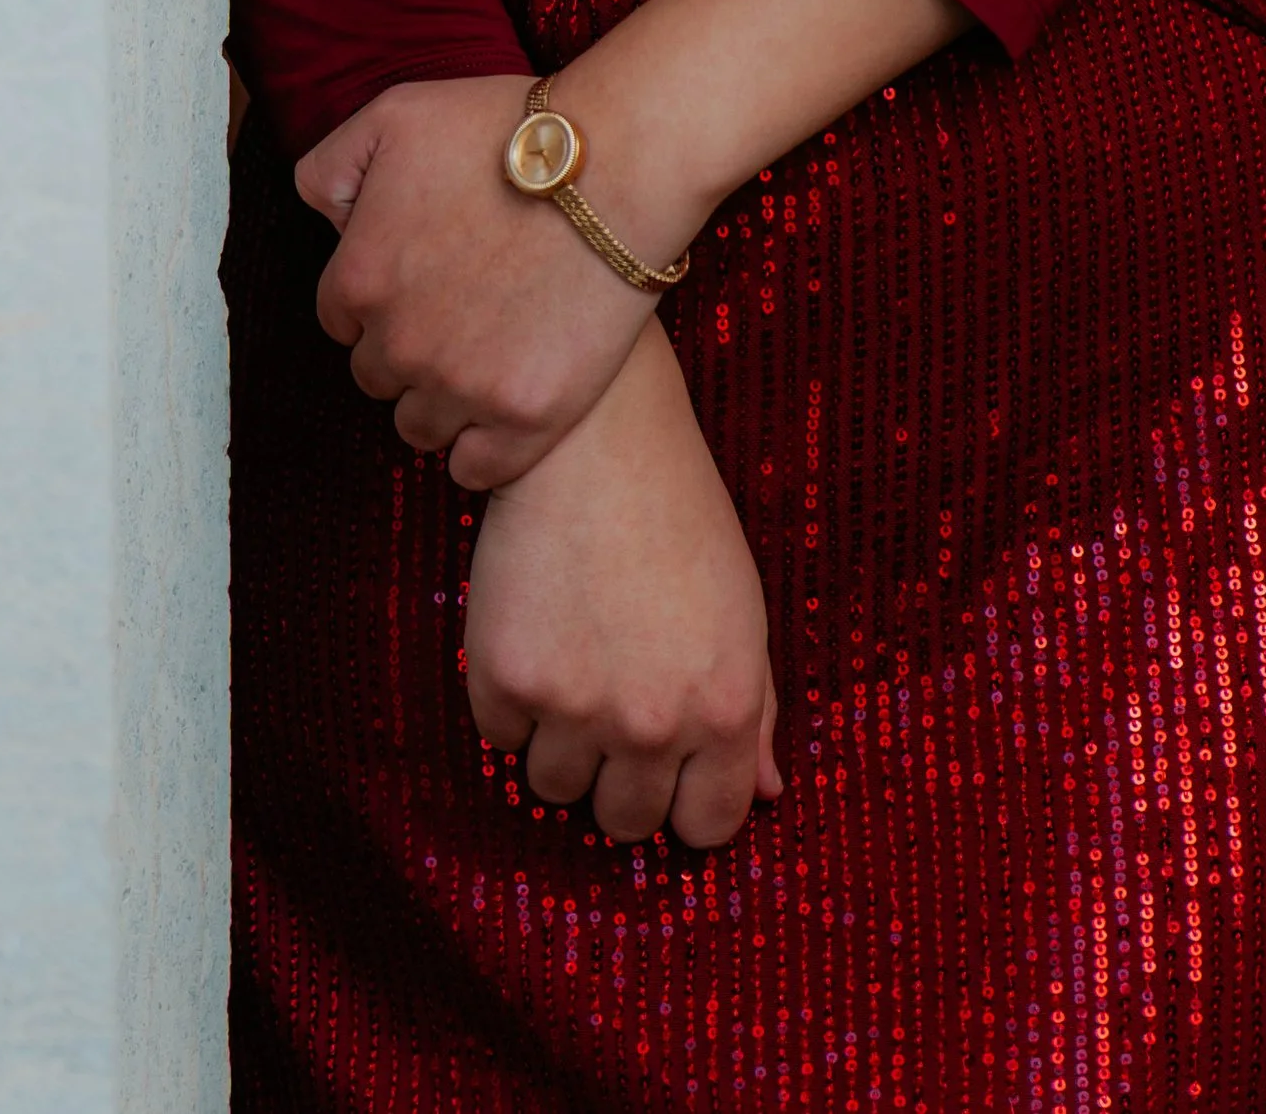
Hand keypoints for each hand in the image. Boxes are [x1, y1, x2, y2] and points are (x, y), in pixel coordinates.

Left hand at [297, 73, 687, 488]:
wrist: (616, 161)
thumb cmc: (507, 130)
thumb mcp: (395, 115)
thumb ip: (332, 165)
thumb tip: (324, 218)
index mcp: (360, 279)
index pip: (340, 318)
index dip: (381, 295)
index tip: (420, 278)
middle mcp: (401, 343)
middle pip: (377, 375)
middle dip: (408, 346)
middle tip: (459, 311)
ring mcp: (463, 386)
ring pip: (420, 426)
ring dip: (442, 399)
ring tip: (485, 358)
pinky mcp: (527, 416)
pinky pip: (475, 469)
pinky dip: (482, 448)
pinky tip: (502, 410)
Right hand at [463, 320, 781, 848]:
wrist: (592, 438)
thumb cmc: (677, 515)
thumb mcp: (741, 610)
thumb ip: (756, 712)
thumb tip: (766, 792)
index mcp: (726, 709)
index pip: (707, 827)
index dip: (688, 801)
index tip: (671, 770)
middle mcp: (654, 724)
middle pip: (627, 822)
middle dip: (621, 777)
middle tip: (613, 703)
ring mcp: (576, 707)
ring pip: (555, 788)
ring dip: (560, 741)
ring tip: (573, 659)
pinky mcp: (506, 678)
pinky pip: (500, 735)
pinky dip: (510, 699)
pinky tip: (534, 630)